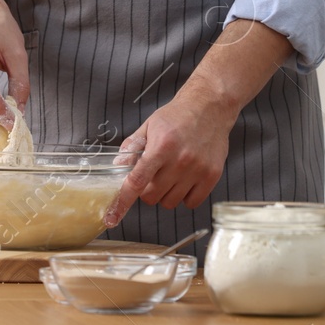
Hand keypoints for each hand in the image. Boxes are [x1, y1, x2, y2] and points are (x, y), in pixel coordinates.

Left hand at [104, 88, 234, 226]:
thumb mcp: (149, 126)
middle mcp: (180, 160)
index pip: (136, 181)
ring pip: (170, 202)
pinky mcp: (212, 176)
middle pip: (152, 196)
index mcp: (161, 147)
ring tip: (170, 174)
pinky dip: (185, 196)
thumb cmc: (177, 116)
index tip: (112, 218)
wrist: (209, 107)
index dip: (122, 202)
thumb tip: (117, 167)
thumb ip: (132, 147)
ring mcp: (197, 170)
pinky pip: (191, 203)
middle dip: (146, 190)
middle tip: (152, 175)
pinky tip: (185, 180)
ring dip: (165, 193)